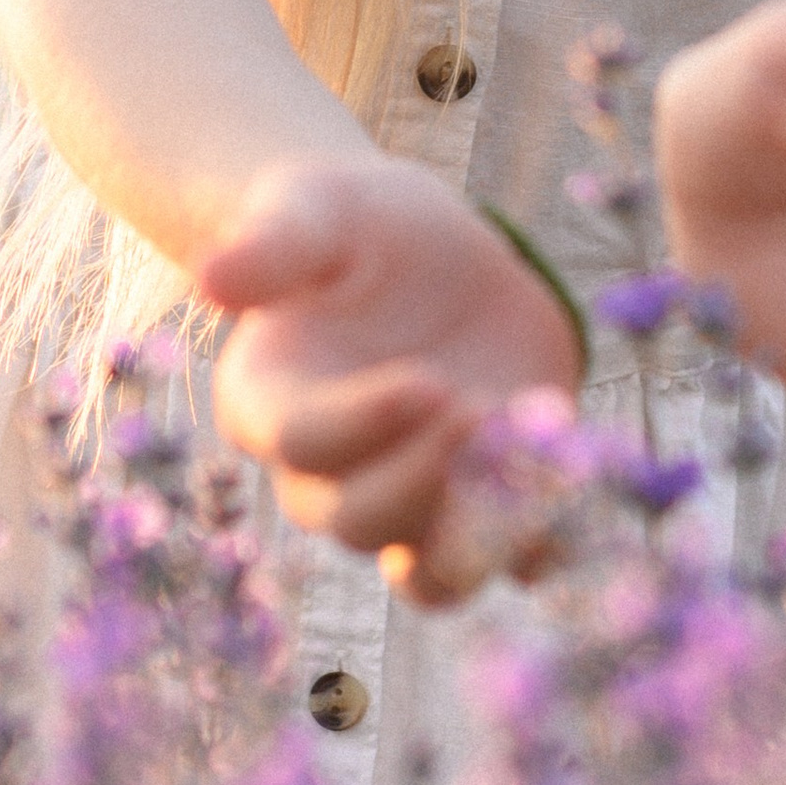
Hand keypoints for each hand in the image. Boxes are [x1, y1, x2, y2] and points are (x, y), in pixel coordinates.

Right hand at [199, 153, 582, 604]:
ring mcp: (410, 503)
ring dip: (484, 537)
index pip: (303, 441)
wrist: (428, 255)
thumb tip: (208, 277)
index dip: (364, 424)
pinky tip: (577, 476)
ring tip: (535, 457)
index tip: (430, 381)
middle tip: (482, 406)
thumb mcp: (315, 208)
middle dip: (425, 477)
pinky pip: (510, 563)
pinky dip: (545, 542)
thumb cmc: (353, 225)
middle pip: (360, 521)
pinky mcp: (483, 507)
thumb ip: (273, 243)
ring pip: (432, 576)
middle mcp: (328, 476)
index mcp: (270, 401)